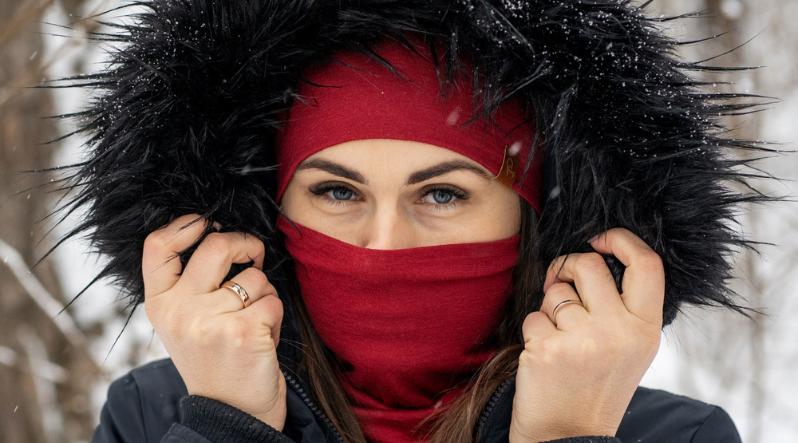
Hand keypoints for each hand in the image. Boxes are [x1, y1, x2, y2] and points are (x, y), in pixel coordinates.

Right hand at [142, 213, 286, 429]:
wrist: (231, 413)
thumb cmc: (214, 360)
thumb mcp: (184, 322)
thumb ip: (190, 284)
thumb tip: (215, 232)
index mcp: (160, 303)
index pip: (158, 247)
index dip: (185, 224)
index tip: (206, 220)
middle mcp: (179, 310)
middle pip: (216, 246)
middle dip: (245, 243)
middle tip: (253, 256)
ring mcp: (210, 320)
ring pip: (253, 276)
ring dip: (263, 294)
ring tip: (253, 323)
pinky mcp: (243, 331)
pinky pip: (272, 299)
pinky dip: (275, 316)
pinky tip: (263, 338)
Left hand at [508, 228, 663, 441]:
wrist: (570, 436)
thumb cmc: (598, 385)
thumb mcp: (631, 347)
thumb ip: (623, 306)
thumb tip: (597, 255)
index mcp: (646, 328)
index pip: (646, 264)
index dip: (620, 239)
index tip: (599, 239)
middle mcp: (619, 331)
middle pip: (588, 264)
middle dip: (568, 267)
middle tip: (562, 283)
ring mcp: (582, 339)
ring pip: (555, 291)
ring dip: (550, 307)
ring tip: (561, 338)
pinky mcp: (547, 349)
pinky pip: (533, 316)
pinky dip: (534, 331)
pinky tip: (545, 355)